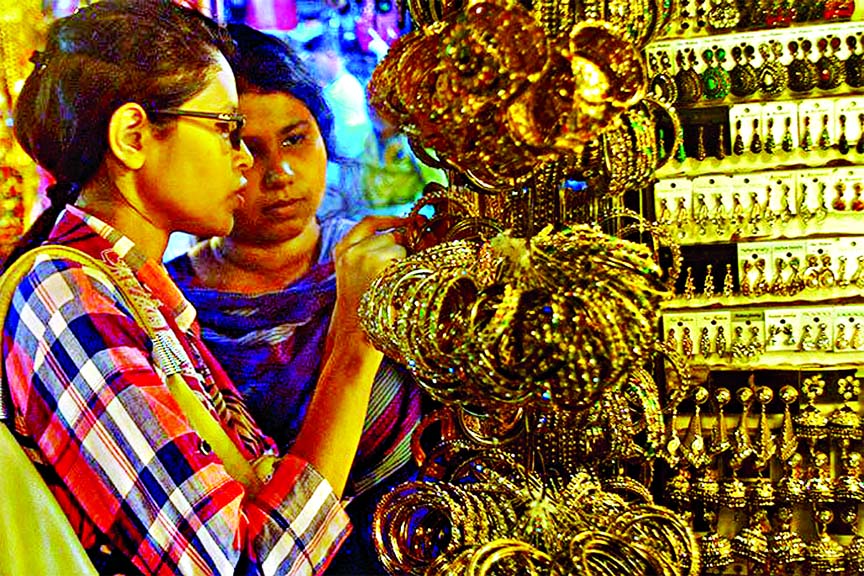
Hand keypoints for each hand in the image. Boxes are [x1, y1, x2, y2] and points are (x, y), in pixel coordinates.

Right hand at [333, 216, 406, 331]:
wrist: (354, 337)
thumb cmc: (362, 309)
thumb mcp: (355, 274)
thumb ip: (372, 250)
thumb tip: (414, 225)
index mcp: (342, 250)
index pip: (370, 222)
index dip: (392, 219)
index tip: (409, 221)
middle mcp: (352, 251)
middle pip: (390, 236)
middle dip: (405, 247)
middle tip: (406, 268)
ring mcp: (365, 258)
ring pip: (399, 247)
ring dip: (405, 262)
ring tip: (396, 286)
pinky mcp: (379, 267)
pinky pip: (405, 259)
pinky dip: (409, 271)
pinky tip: (400, 287)